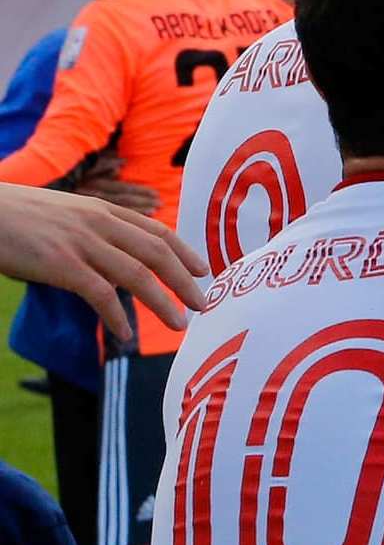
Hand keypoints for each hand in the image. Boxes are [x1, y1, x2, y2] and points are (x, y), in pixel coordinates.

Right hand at [0, 183, 207, 341]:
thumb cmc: (18, 217)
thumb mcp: (65, 215)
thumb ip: (94, 232)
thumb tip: (116, 261)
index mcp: (103, 210)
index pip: (157, 231)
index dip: (184, 252)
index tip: (203, 270)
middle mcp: (100, 223)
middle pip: (157, 253)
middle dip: (184, 280)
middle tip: (203, 304)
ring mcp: (82, 242)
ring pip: (138, 275)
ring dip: (163, 302)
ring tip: (179, 324)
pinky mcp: (61, 264)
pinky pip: (101, 294)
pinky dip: (117, 317)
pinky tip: (126, 334)